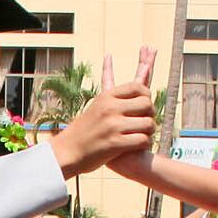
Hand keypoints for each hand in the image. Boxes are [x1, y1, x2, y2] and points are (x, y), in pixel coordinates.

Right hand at [49, 49, 156, 176]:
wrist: (66, 152)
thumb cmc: (84, 130)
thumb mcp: (96, 106)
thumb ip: (113, 96)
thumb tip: (127, 65)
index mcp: (106, 97)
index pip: (138, 87)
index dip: (146, 95)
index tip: (144, 106)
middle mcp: (110, 108)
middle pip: (147, 103)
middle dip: (151, 114)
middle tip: (145, 122)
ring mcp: (113, 126)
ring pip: (148, 123)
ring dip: (150, 131)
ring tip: (144, 135)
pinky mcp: (115, 143)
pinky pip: (142, 140)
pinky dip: (144, 143)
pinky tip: (138, 145)